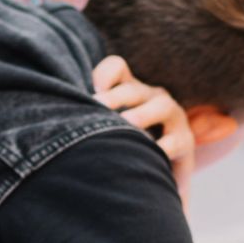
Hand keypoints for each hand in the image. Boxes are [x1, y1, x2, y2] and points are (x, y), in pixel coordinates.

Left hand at [93, 56, 194, 195]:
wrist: (163, 174)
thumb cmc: (127, 147)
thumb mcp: (107, 131)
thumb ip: (89, 119)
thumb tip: (59, 121)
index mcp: (130, 91)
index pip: (117, 68)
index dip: (104, 74)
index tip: (90, 90)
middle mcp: (152, 98)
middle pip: (134, 89)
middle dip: (116, 96)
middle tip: (96, 105)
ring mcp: (172, 117)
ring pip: (161, 106)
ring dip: (143, 114)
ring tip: (127, 124)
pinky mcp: (184, 142)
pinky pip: (177, 141)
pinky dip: (164, 147)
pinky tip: (152, 153)